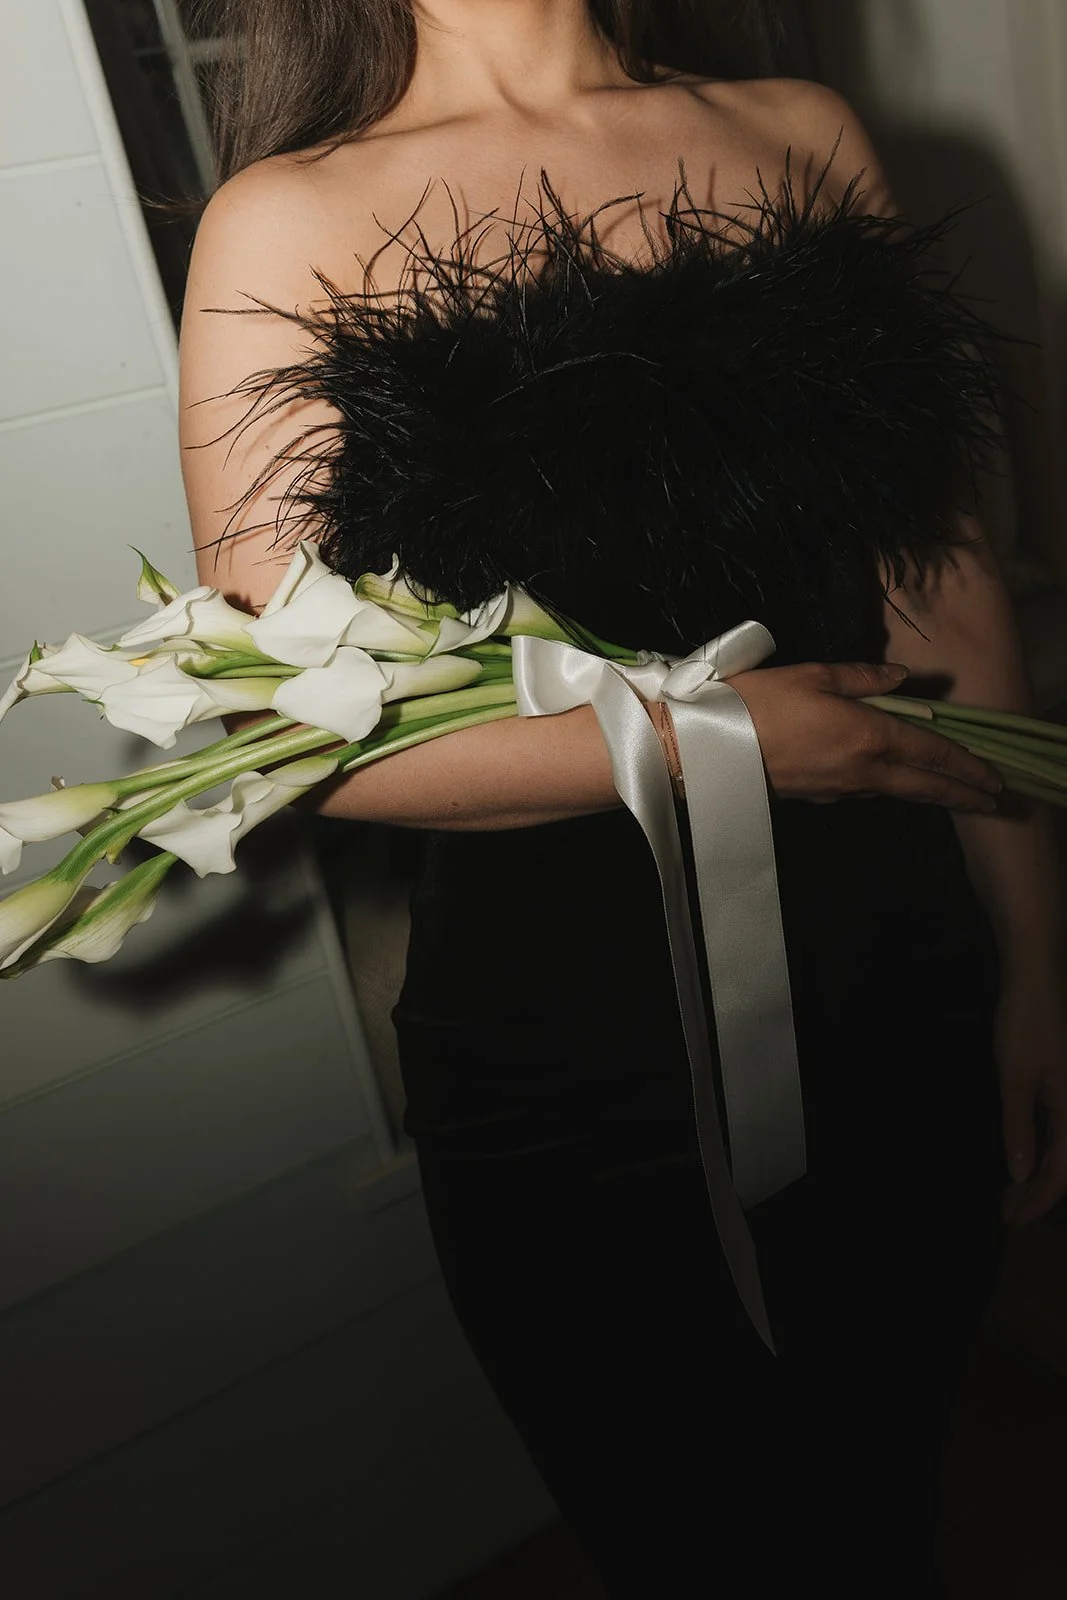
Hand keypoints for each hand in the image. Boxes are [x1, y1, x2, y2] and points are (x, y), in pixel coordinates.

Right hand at [728, 661, 1002, 811]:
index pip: (930, 752)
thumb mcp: (811, 675)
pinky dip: (890, 789)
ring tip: (952, 792)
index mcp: (867, 735)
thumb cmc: (755, 703)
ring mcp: (840, 789)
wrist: (706, 750)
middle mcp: (861, 770)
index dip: (965, 764)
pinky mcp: (818, 797)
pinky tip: (892, 782)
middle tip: (992, 801)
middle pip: (924, 786)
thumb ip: (861, 677)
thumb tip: (900, 678)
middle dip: (962, 794)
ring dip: (929, 793)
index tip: (993, 776)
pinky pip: (866, 792)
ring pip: (896, 792)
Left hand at [998, 976, 1066, 1224]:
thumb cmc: (1025, 1023)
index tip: (1013, 1220)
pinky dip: (1041, 1147)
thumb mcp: (1015, 1078)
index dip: (1037, 1200)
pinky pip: (1060, 1126)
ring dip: (1039, 1171)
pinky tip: (1025, 1154)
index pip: (1061, 1171)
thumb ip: (1018, 1127)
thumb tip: (1021, 1173)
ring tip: (1011, 1191)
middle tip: (1007, 1211)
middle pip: (1065, 1163)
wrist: (1037, 974)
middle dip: (1037, 1192)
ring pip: (1063, 1146)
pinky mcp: (1063, 1081)